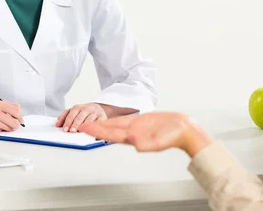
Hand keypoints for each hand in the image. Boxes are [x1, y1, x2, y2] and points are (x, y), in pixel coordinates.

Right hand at [0, 101, 23, 132]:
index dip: (20, 116)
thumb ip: (7, 107)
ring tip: (3, 126)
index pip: (16, 110)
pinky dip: (1, 131)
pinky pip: (2, 131)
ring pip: (9, 127)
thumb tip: (18, 112)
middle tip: (15, 125)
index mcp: (0, 104)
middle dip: (17, 124)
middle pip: (15, 119)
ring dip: (9, 128)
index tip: (20, 120)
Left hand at [55, 103, 106, 132]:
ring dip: (85, 126)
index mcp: (77, 107)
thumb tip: (57, 124)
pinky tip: (92, 131)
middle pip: (80, 116)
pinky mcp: (102, 117)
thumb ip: (64, 117)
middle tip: (72, 131)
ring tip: (81, 132)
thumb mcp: (73, 112)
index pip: (71, 114)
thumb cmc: (83, 112)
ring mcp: (95, 112)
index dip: (67, 122)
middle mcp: (86, 109)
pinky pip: (99, 122)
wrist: (97, 108)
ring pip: (89, 119)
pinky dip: (96, 126)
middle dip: (75, 124)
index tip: (65, 129)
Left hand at [78, 112, 212, 155]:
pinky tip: (106, 120)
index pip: (110, 134)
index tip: (85, 128)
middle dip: (93, 127)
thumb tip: (134, 143)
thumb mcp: (161, 140)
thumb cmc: (175, 136)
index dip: (97, 130)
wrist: (184, 130)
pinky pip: (122, 121)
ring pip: (113, 125)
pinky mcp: (140, 123)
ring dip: (100, 124)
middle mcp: (131, 133)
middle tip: (78, 125)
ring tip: (87, 122)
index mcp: (134, 136)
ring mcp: (135, 128)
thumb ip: (148, 143)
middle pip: (108, 130)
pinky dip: (112, 121)